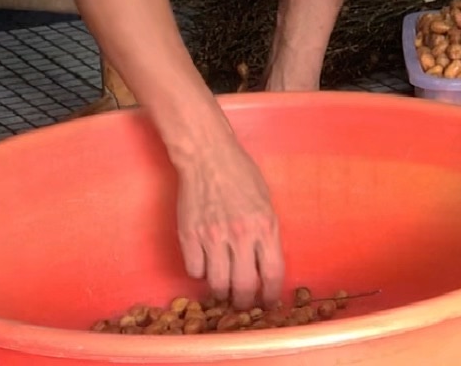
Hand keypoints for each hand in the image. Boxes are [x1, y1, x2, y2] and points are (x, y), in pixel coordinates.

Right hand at [175, 127, 286, 308]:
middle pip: (243, 286)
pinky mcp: (189, 236)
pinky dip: (200, 273)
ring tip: (224, 289)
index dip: (270, 294)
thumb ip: (266, 234)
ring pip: (217, 283)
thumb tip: (266, 265)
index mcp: (264, 225)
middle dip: (245, 302)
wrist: (207, 157)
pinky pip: (194, 270)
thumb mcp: (266, 203)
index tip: (268, 302)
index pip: (271, 273)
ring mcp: (211, 236)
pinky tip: (205, 265)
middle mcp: (239, 235)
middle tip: (243, 303)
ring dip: (221, 292)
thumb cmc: (241, 175)